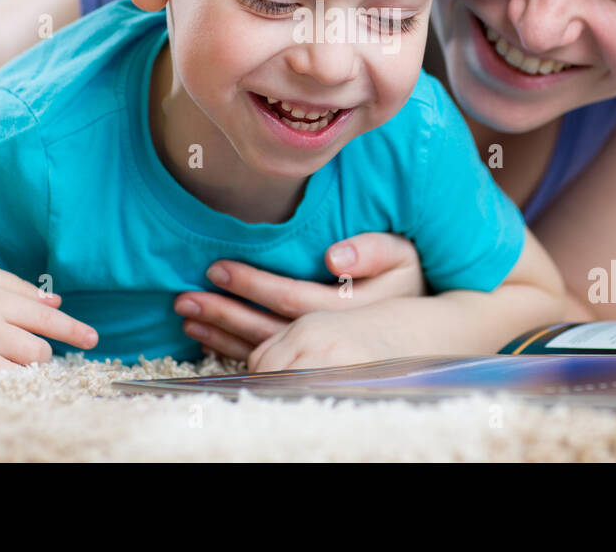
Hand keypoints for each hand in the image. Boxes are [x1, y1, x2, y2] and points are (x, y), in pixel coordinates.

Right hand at [0, 258, 97, 370]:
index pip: (46, 318)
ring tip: (15, 360)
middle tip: (33, 347)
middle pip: (36, 350)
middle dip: (43, 352)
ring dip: (24, 369)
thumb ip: (19, 289)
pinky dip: (0, 379)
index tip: (93, 339)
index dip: (74, 330)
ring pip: (15, 370)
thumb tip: (56, 303)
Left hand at [173, 232, 424, 360]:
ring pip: (261, 350)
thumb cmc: (408, 282)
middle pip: (267, 329)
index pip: (290, 298)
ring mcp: (318, 357)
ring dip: (221, 335)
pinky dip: (232, 351)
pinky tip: (207, 341)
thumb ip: (373, 250)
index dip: (252, 283)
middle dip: (224, 313)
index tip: (218, 268)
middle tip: (185, 300)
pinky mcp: (310, 365)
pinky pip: (266, 362)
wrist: (430, 329)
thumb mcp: (402, 257)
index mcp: (346, 310)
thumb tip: (335, 256)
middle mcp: (329, 339)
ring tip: (187, 321)